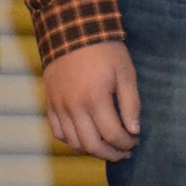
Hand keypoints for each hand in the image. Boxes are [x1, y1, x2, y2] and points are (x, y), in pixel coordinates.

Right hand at [43, 41, 140, 161]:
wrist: (73, 32)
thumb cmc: (106, 52)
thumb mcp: (126, 73)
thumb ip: (131, 104)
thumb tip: (134, 130)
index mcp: (95, 99)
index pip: (112, 134)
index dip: (126, 143)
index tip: (136, 142)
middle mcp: (73, 107)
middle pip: (92, 145)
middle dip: (111, 153)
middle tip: (124, 153)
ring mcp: (58, 107)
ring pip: (73, 142)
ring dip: (92, 150)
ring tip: (108, 148)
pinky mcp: (49, 104)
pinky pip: (58, 133)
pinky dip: (72, 141)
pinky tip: (86, 139)